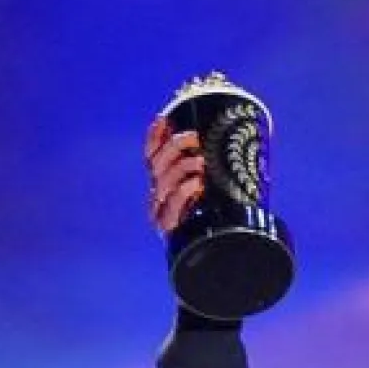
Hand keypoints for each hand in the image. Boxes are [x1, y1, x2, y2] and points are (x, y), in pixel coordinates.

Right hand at [144, 116, 204, 235]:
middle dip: (176, 146)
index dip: (155, 136)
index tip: (165, 119)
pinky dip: (185, 190)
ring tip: (202, 162)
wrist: (218, 247)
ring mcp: (160, 208)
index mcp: (162, 179)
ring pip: (163, 179)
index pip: (150, 153)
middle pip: (156, 163)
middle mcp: (157, 192)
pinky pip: (173, 202)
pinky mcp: (168, 225)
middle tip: (196, 139)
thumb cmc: (216, 211)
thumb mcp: (211, 180)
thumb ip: (205, 160)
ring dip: (183, 166)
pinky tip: (198, 184)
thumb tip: (204, 131)